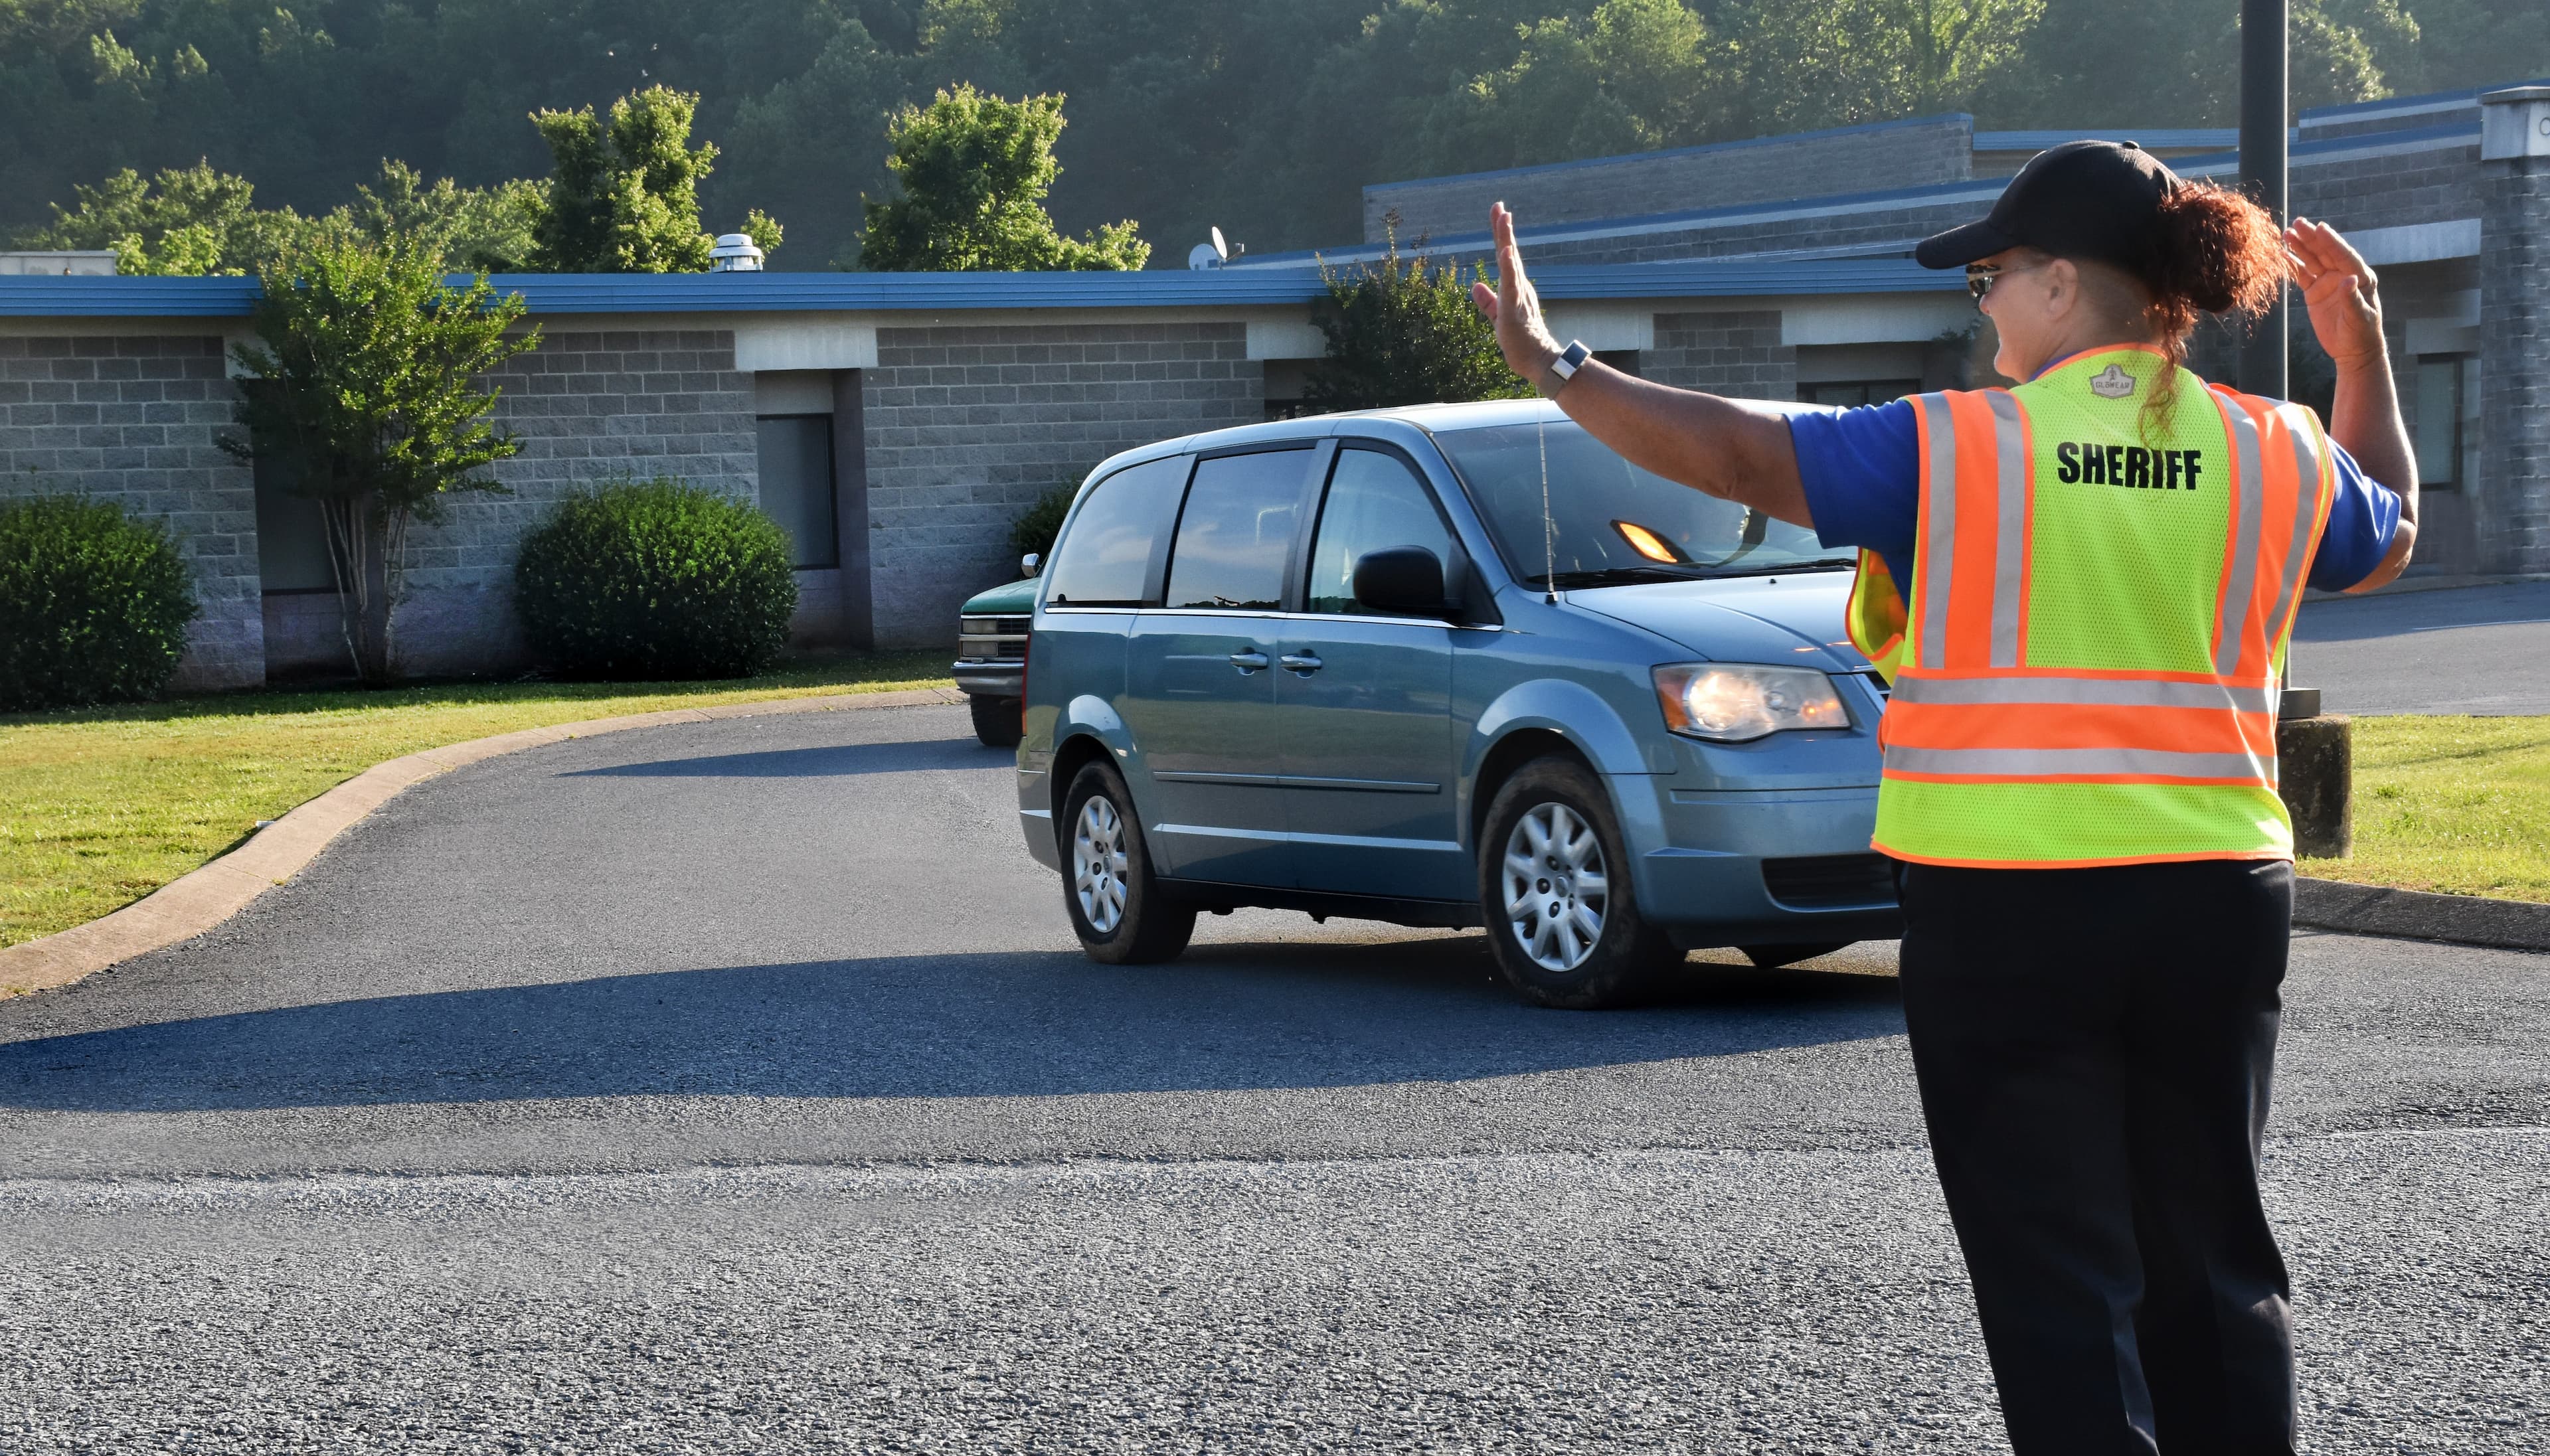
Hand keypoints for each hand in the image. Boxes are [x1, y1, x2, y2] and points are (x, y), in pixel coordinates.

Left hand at [1469, 202, 1561, 383]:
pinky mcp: (1514, 308)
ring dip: (1506, 239)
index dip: (1500, 235)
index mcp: (1514, 288)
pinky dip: (1508, 267)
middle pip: (1509, 253)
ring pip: (1511, 263)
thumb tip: (1475, 285)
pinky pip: (1511, 285)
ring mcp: (1518, 295)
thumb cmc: (1521, 340)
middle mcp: (1518, 287)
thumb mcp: (1498, 316)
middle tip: (1498, 206)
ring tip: (1504, 217)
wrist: (1537, 361)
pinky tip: (1505, 251)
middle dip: (1502, 228)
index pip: (1505, 257)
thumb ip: (1487, 301)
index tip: (1498, 212)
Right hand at [2286, 217, 2384, 370]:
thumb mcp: (2360, 318)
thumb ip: (2353, 298)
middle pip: (2325, 252)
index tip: (2320, 228)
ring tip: (2286, 233)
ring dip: (2300, 246)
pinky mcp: (2315, 291)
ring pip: (2312, 260)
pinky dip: (2292, 264)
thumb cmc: (2361, 333)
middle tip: (2297, 223)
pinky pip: (2302, 274)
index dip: (2332, 242)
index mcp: (2360, 276)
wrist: (2352, 350)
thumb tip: (2349, 279)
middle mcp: (2343, 274)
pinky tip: (2282, 253)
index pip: (2344, 255)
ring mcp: (2328, 282)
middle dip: (2311, 238)